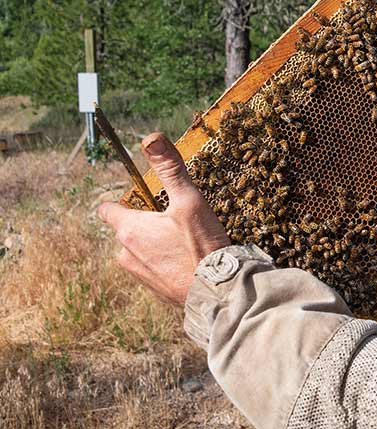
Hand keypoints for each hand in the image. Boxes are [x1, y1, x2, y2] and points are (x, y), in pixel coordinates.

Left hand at [98, 133, 229, 304]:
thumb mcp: (189, 200)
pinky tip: (189, 259)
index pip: (108, 210)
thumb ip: (170, 168)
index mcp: (129, 229)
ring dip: (156, 243)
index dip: (123, 201)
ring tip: (186, 241)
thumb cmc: (201, 244)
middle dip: (146, 223)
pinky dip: (166, 262)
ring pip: (140, 250)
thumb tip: (151, 137)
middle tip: (177, 220)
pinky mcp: (154, 289)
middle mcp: (125, 253)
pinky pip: (154, 268)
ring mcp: (138, 274)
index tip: (145, 199)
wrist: (217, 290)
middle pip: (127, 229)